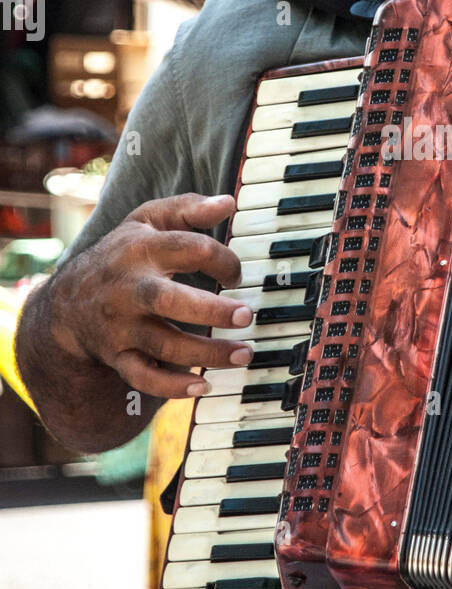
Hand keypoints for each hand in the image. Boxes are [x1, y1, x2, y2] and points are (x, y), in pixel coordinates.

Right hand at [52, 193, 253, 398]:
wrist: (68, 301)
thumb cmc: (121, 255)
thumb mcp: (146, 220)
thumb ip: (187, 208)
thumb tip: (228, 202)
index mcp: (142, 249)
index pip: (189, 248)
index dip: (223, 259)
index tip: (237, 274)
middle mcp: (130, 289)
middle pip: (169, 300)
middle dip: (211, 310)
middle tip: (246, 315)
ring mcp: (122, 326)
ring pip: (164, 345)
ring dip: (206, 352)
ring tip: (244, 353)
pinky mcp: (118, 356)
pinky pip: (143, 377)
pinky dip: (171, 386)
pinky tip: (202, 385)